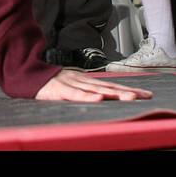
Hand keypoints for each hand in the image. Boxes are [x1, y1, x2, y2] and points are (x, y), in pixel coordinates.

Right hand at [34, 70, 152, 102]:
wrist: (30, 76)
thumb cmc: (53, 84)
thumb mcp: (74, 86)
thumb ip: (88, 91)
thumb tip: (105, 98)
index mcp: (88, 81)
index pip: (113, 85)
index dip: (129, 89)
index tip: (145, 94)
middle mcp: (84, 81)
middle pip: (110, 87)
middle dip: (128, 91)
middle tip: (145, 95)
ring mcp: (73, 84)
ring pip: (97, 90)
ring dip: (114, 94)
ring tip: (129, 98)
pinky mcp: (61, 91)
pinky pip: (76, 95)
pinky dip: (88, 97)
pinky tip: (98, 100)